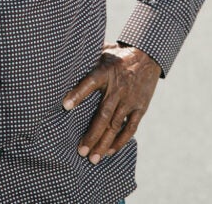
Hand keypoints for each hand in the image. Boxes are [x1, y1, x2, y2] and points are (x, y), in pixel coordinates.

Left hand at [62, 44, 160, 163]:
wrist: (148, 56)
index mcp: (105, 72)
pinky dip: (120, 141)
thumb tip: (63, 62)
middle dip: (92, 134)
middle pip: (103, 114)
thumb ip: (86, 61)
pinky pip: (130, 127)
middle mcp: (118, 88)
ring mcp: (130, 100)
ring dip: (104, 143)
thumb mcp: (102, 53)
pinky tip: (110, 151)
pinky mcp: (140, 107)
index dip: (78, 94)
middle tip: (81, 151)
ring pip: (115, 125)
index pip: (89, 83)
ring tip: (93, 158)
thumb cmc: (117, 56)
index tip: (65, 106)